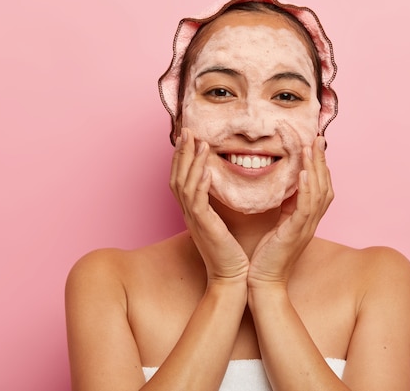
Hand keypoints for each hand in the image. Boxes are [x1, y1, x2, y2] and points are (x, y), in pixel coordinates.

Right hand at [170, 128, 248, 283]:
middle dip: (181, 152)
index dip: (183, 157)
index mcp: (193, 211)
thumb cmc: (231, 252)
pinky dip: (199, 183)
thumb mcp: (222, 222)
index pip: (181, 178)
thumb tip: (224, 186)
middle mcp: (189, 213)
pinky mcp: (203, 227)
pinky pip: (196, 201)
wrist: (232, 278)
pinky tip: (206, 169)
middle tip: (187, 130)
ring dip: (191, 162)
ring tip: (199, 142)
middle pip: (177, 176)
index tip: (189, 138)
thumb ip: (218, 204)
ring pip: (184, 185)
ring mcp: (194, 220)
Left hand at [247, 136, 333, 287]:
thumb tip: (286, 186)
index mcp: (307, 217)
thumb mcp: (279, 224)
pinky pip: (305, 208)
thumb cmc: (267, 255)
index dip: (318, 164)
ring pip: (318, 192)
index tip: (313, 143)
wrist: (263, 281)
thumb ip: (286, 206)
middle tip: (316, 137)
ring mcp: (306, 227)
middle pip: (324, 184)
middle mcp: (311, 220)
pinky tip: (303, 174)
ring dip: (315, 168)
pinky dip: (305, 189)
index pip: (319, 185)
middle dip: (321, 160)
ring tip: (310, 147)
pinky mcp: (296, 233)